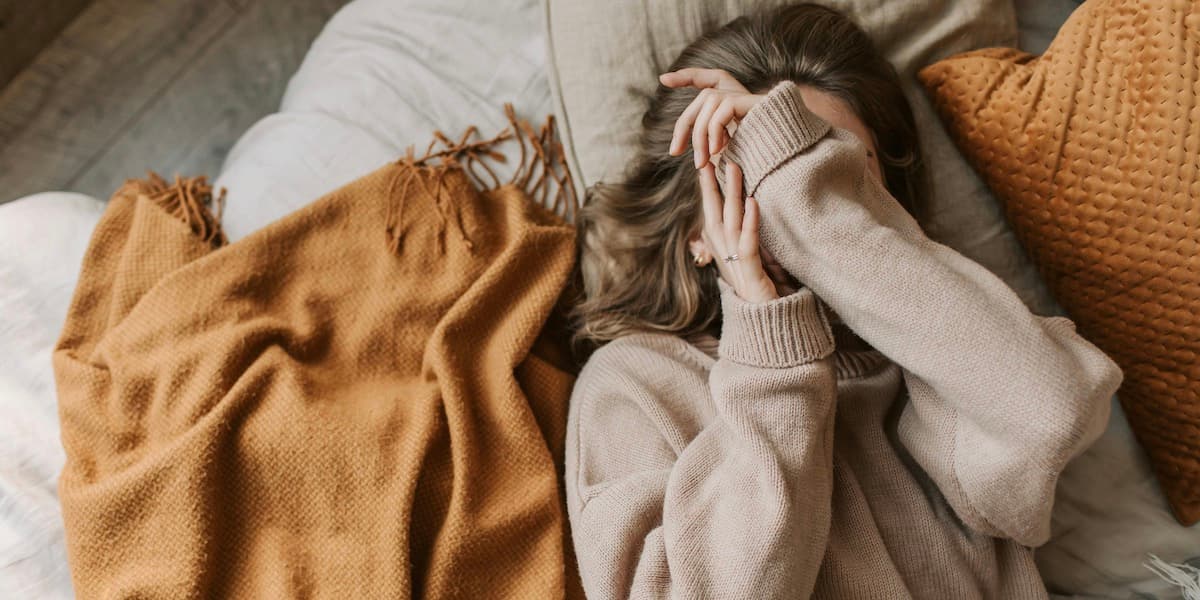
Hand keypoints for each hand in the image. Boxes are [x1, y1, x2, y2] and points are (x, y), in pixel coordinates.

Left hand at [659, 68, 764, 167]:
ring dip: (700, 136)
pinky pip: (722, 110)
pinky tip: (717, 151)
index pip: (705, 79)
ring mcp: (744, 94)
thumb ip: (707, 141)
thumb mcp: (726, 149)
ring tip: (701, 162)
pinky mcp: (750, 100)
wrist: (788, 154)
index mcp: (731, 99)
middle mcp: (737, 91)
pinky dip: (714, 131)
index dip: (686, 76)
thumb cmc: (758, 156)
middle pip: (702, 96)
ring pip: (708, 102)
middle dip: (683, 125)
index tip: (664, 80)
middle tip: (674, 153)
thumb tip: (677, 147)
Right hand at [699, 161, 778, 303]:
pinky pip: (748, 245)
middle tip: (714, 156)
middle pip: (715, 214)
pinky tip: (753, 202)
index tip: (707, 165)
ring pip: (729, 223)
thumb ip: (752, 242)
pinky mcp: (750, 276)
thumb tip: (754, 214)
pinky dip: (750, 223)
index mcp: (722, 254)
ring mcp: (734, 267)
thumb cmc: (767, 297)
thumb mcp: (758, 264)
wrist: (770, 329)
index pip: (712, 216)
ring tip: (734, 167)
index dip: (708, 191)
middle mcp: (724, 258)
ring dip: (731, 194)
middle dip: (714, 185)